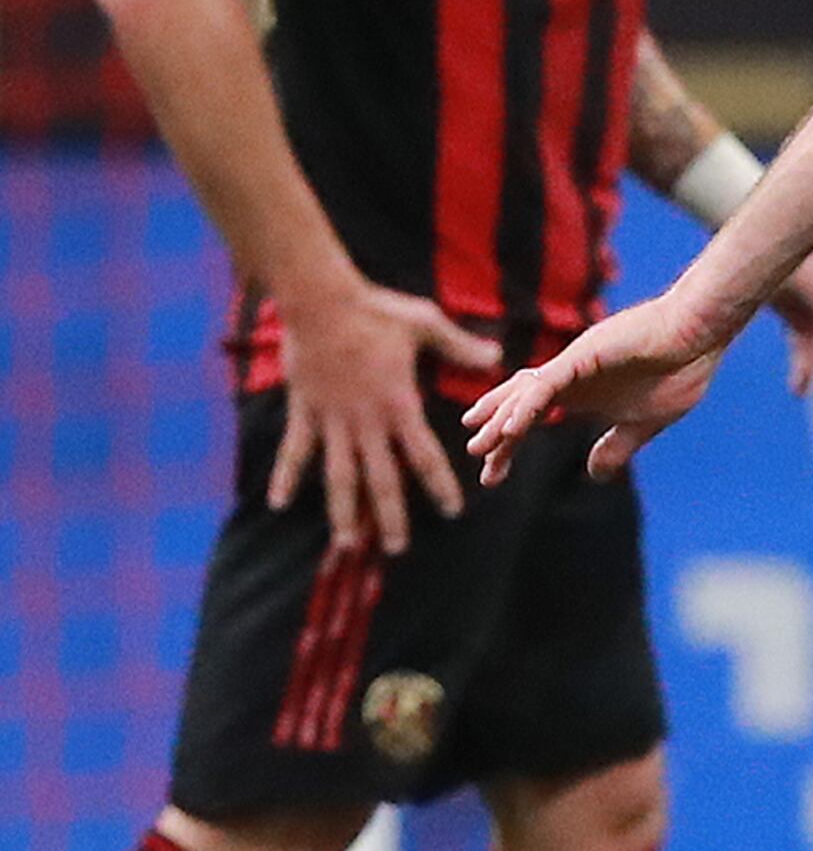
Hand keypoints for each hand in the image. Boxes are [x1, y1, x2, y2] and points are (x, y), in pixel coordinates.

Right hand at [267, 276, 501, 555]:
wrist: (320, 300)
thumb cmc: (376, 310)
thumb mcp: (426, 325)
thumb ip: (461, 346)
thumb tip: (498, 355)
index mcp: (399, 405)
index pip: (425, 455)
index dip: (439, 485)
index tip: (452, 511)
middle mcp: (366, 422)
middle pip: (381, 480)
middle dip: (391, 516)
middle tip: (398, 549)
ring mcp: (332, 420)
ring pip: (339, 476)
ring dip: (345, 512)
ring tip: (349, 544)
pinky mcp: (304, 412)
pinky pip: (294, 452)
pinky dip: (286, 478)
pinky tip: (277, 505)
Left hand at [462, 292, 730, 486]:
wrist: (702, 334)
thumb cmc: (680, 370)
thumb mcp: (642, 424)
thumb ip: (615, 448)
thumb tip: (594, 474)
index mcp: (581, 396)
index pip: (531, 422)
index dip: (508, 447)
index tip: (492, 477)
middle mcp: (568, 379)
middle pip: (519, 408)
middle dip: (495, 436)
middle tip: (479, 464)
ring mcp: (573, 366)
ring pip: (525, 394)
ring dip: (500, 419)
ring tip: (479, 444)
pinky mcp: (582, 355)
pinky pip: (546, 384)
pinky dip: (526, 406)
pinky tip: (510, 429)